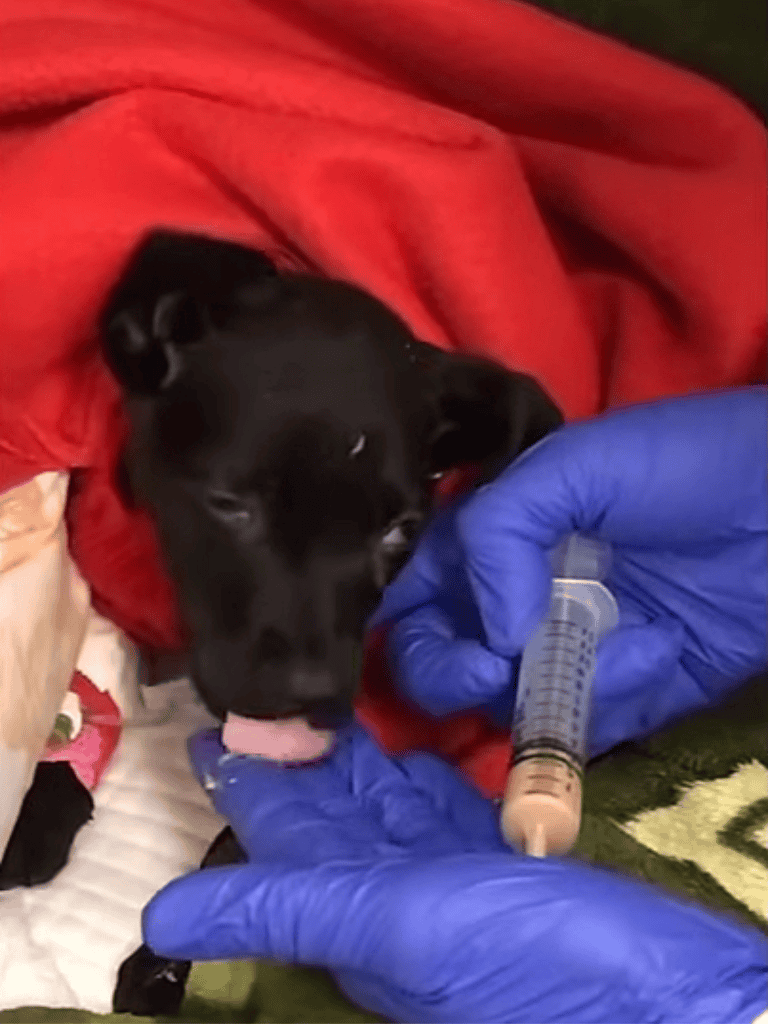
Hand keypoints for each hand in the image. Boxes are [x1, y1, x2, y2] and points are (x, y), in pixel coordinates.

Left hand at [142, 725, 767, 1023]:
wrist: (654, 990)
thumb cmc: (519, 956)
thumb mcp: (392, 925)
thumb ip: (288, 908)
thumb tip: (162, 921)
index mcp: (353, 908)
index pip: (280, 831)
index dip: (246, 779)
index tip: (210, 724)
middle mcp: (391, 890)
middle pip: (328, 808)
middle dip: (296, 752)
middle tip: (268, 683)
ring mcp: (445, 872)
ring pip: (381, 799)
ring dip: (350, 751)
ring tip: (322, 692)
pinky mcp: (494, 852)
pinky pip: (437, 800)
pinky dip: (413, 766)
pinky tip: (402, 735)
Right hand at [374, 387, 767, 753]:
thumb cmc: (683, 467)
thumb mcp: (578, 466)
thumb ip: (501, 530)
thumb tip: (491, 635)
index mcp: (492, 540)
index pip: (412, 593)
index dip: (396, 623)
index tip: (428, 638)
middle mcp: (516, 599)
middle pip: (440, 662)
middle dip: (454, 674)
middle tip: (495, 667)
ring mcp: (567, 650)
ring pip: (511, 703)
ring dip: (556, 683)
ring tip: (631, 637)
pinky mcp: (624, 691)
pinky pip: (588, 723)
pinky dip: (618, 696)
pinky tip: (664, 646)